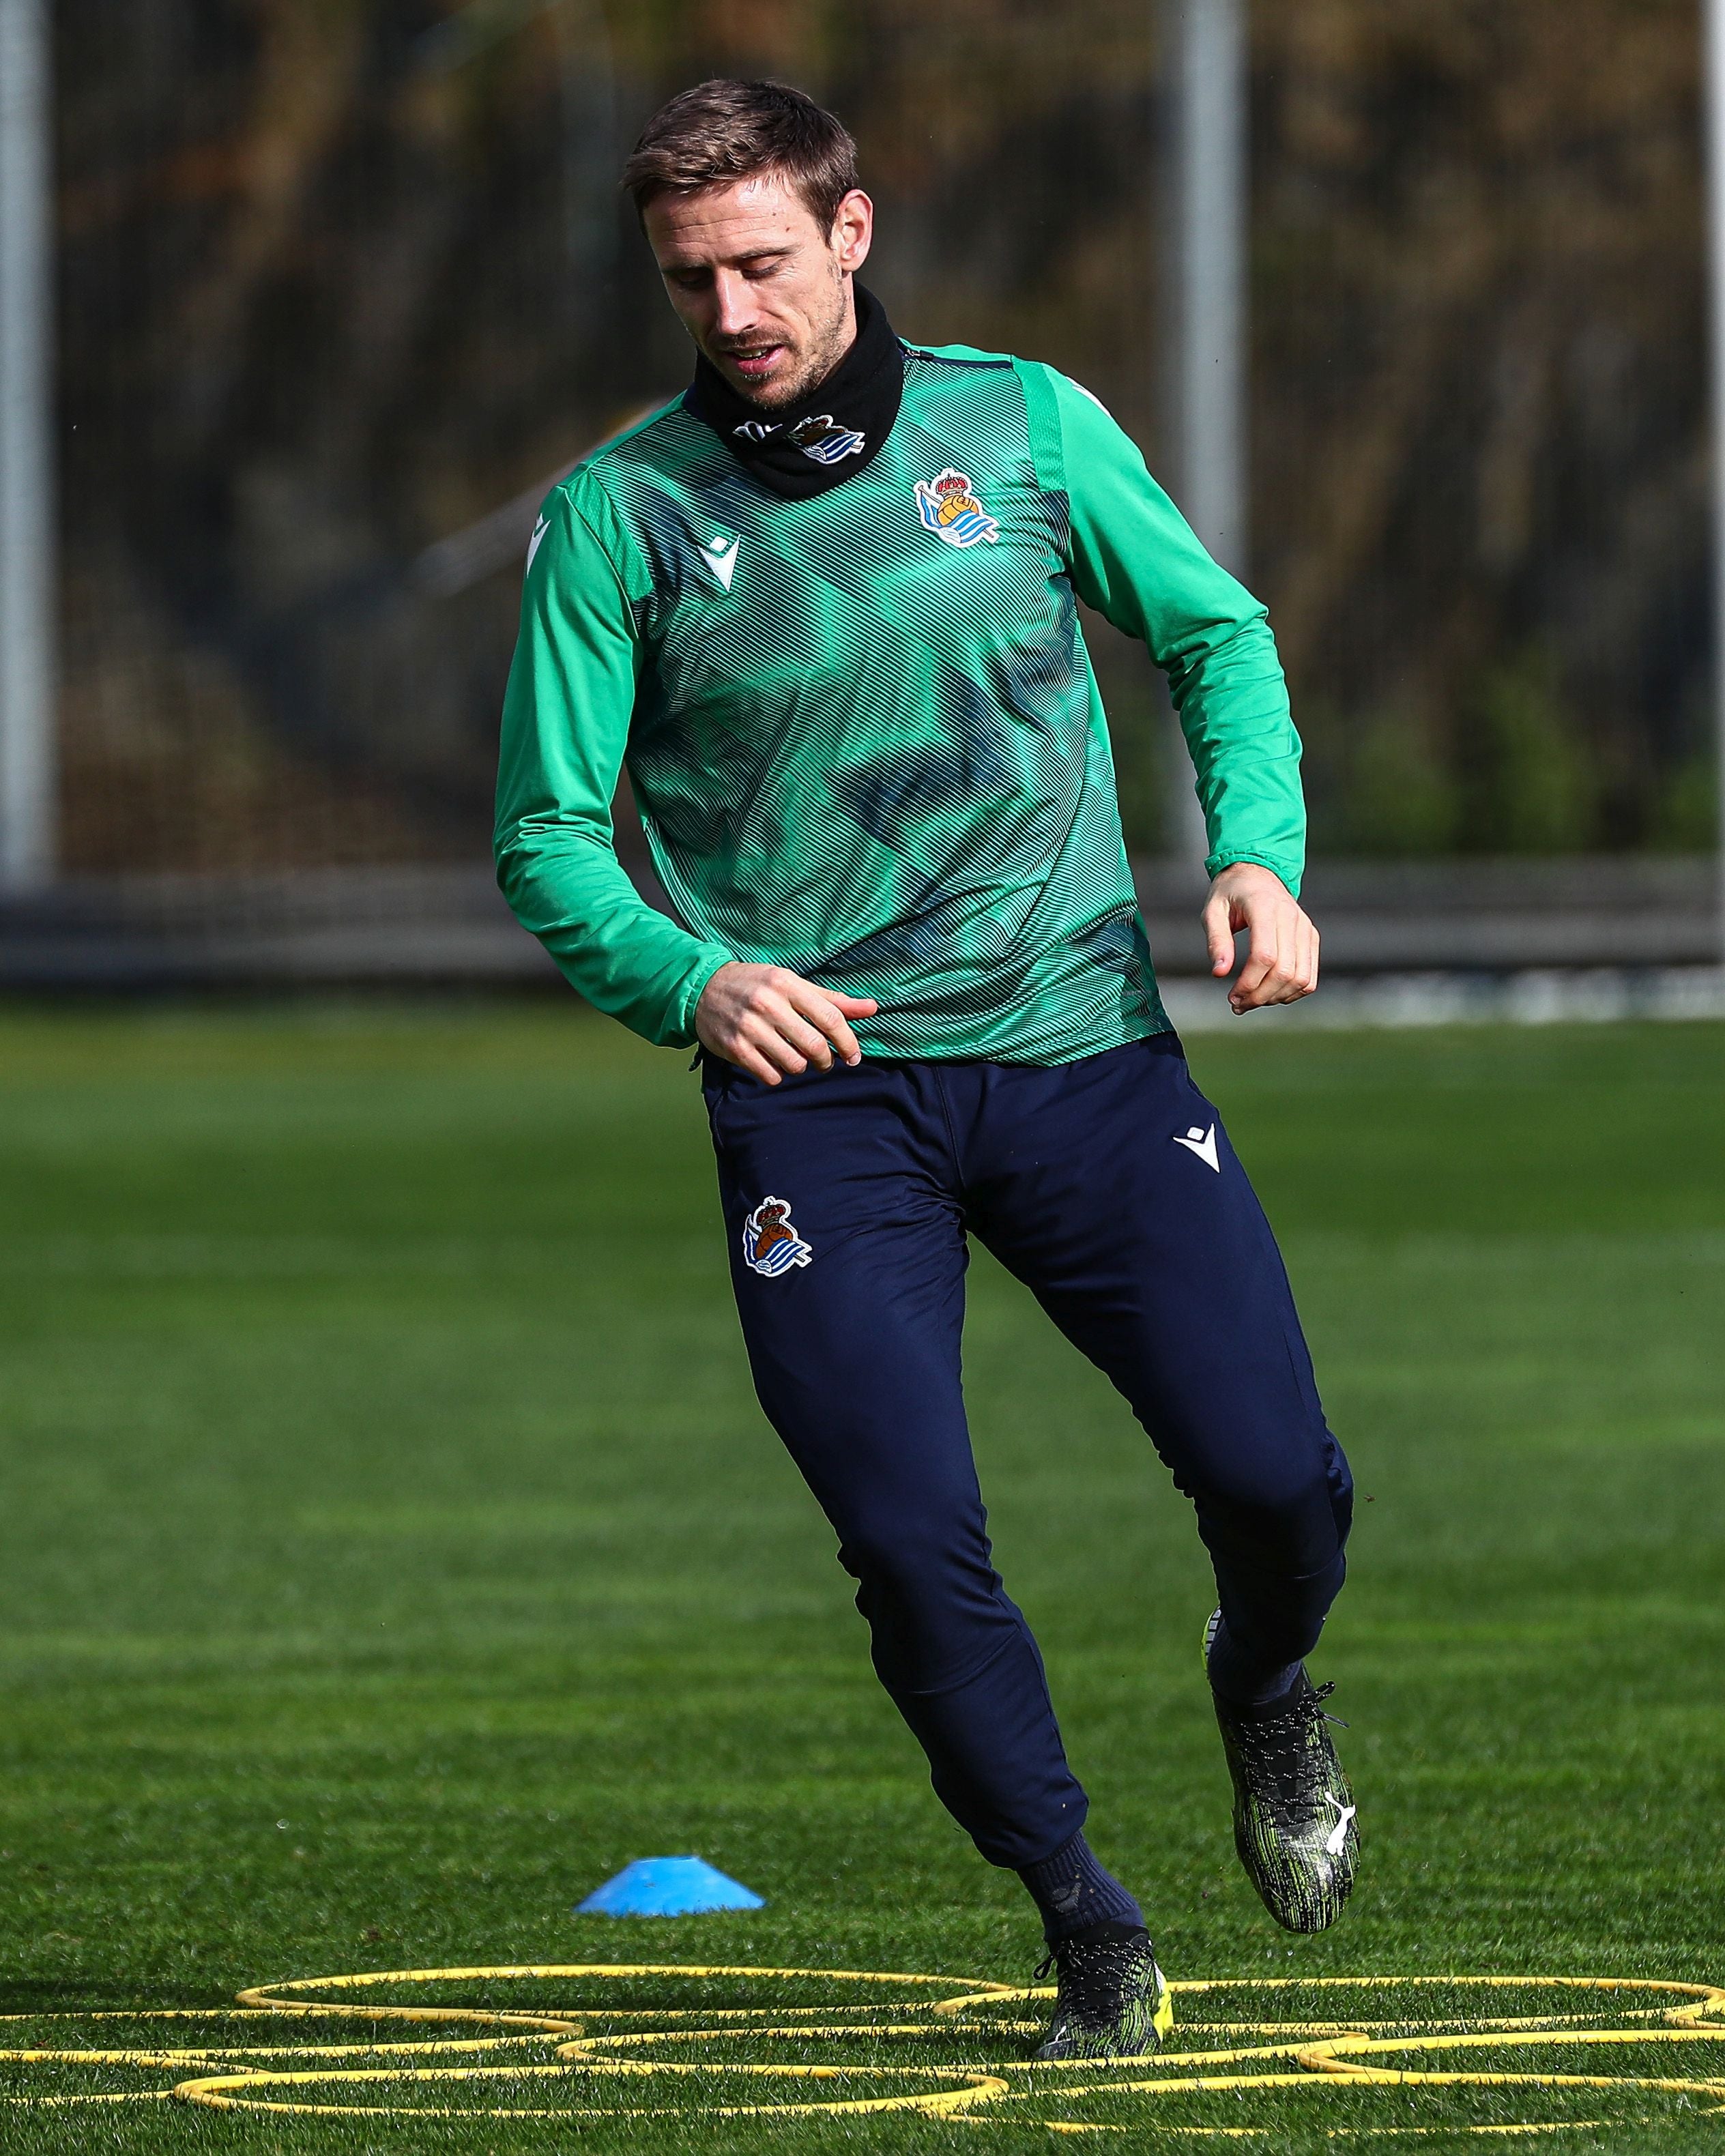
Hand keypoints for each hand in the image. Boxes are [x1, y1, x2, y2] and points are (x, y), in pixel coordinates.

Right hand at [696, 962, 878, 1085]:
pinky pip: (770, 1075)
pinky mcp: (735, 1048)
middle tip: (825, 1062)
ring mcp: (749, 1028)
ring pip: (793, 1064)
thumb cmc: (757, 986)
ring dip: (801, 1067)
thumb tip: (872, 1008)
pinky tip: (774, 1063)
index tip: (853, 1056)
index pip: (830, 1018)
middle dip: (826, 1060)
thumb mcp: (792, 984)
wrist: (703, 989)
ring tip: (795, 1059)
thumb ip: (832, 999)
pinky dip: (778, 1075)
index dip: (848, 1041)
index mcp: (786, 984)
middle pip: (814, 1045)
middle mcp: (768, 1004)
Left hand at [1201, 864, 1319, 1013]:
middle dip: (1260, 996)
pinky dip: (1292, 993)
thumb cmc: (1230, 893)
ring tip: (1252, 1001)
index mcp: (1264, 907)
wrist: (1257, 873)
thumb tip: (1220, 973)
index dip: (1249, 983)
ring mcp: (1305, 928)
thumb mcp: (1212, 911)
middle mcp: (1291, 917)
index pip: (1264, 956)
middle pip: (1284, 971)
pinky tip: (1270, 995)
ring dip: (1276, 998)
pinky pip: (1310, 976)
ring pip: (1301, 978)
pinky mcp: (1311, 938)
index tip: (1231, 996)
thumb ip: (1216, 941)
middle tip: (1238, 1004)